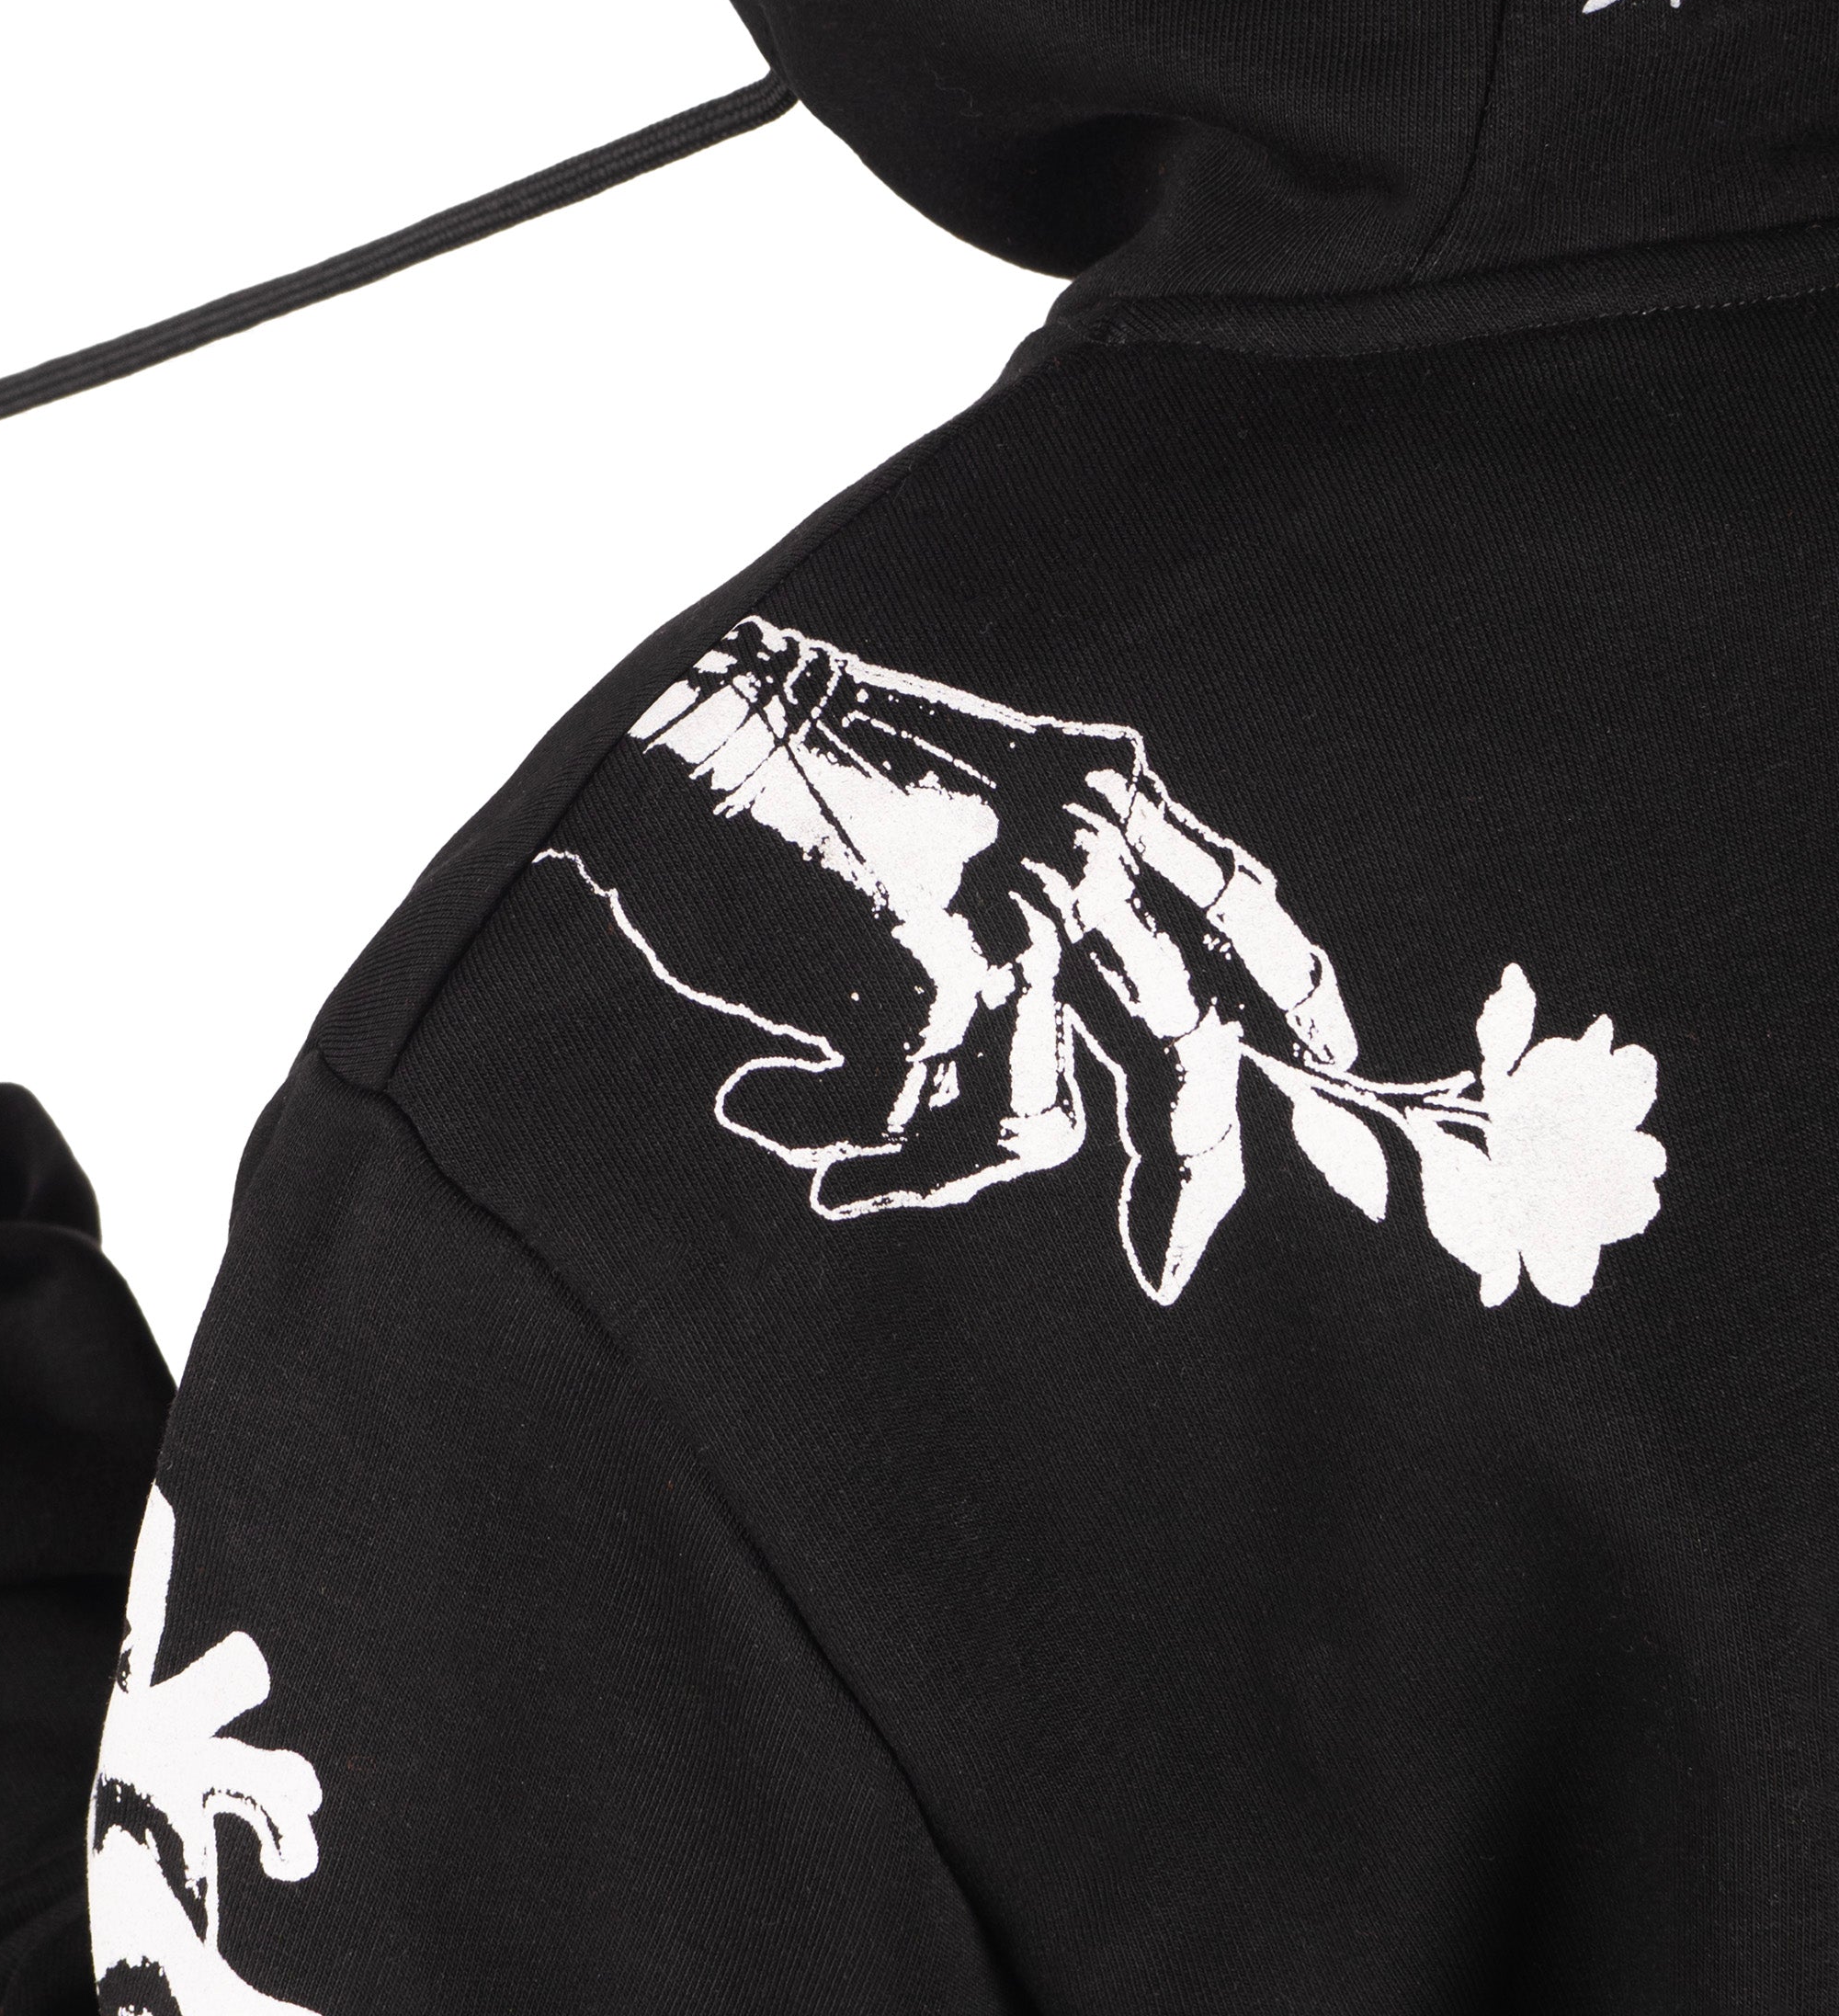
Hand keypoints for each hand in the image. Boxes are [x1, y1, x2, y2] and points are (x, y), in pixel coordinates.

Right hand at [627, 616, 1362, 1301]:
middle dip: (1190, 1176)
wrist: (681, 748)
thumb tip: (1055, 1071)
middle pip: (1188, 1047)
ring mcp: (1017, 920)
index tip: (1334, 1057)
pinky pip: (908, 1126)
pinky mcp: (937, 981)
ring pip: (1034, 1126)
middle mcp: (1085, 855)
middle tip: (1165, 1268)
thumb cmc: (781, 797)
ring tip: (834, 1176)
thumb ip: (1026, 902)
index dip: (1293, 985)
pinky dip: (821, 1132)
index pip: (1234, 900)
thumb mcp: (945, 827)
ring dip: (924, 1170)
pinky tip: (751, 1104)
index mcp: (1098, 800)